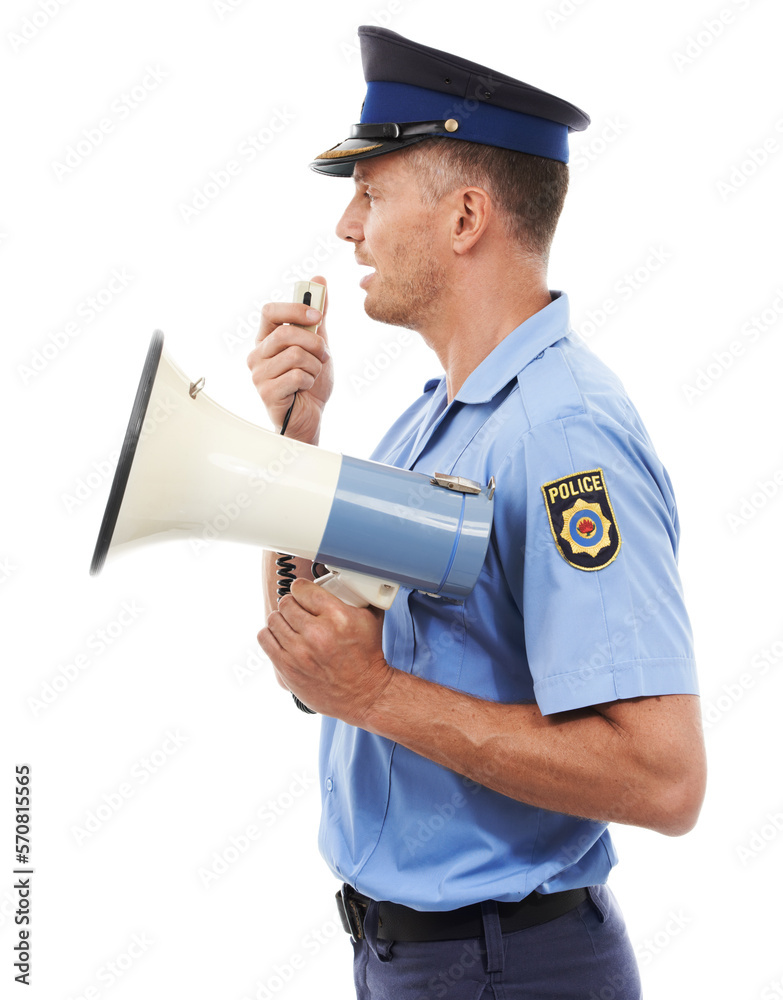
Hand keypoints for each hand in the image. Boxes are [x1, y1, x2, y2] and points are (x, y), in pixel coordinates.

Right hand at [246, 274, 333, 443]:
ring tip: (312, 375)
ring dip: (314, 366)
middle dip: (314, 342)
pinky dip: (310, 381)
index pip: (270, 311)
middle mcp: (257, 354)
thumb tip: (319, 280)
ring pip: (295, 355)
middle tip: (324, 355)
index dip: (295, 309)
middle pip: (285, 332)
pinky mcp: (266, 393)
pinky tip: (305, 389)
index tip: (318, 316)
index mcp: (266, 339)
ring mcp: (258, 374)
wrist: (311, 417)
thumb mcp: (317, 344)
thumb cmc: (310, 382)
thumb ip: (316, 316)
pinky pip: (296, 376)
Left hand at [257, 578, 393, 725]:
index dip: (302, 588)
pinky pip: (265, 638)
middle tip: (299, 610)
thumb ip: (360, 595)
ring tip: (291, 624)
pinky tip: (282, 636)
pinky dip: (271, 634)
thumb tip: (352, 577)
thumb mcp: (371, 619)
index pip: (302, 588)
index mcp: (338, 617)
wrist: (364, 693)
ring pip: (273, 619)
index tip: (304, 592)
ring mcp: (299, 652)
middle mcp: (316, 634)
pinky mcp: (286, 668)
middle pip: (286, 603)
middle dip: (293, 604)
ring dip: (281, 619)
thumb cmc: (368, 656)